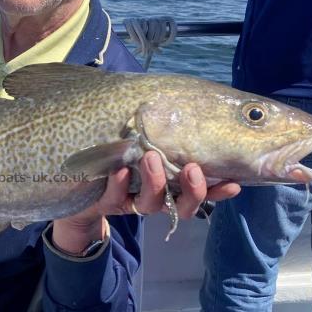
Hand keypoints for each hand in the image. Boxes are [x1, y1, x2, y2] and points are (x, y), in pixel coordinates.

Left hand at [51, 151, 239, 253]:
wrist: (77, 184)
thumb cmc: (121, 156)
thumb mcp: (147, 141)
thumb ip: (169, 133)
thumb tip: (197, 104)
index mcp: (172, 185)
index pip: (203, 193)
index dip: (218, 192)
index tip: (234, 183)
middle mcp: (157, 197)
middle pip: (183, 206)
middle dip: (192, 190)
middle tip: (192, 167)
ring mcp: (132, 200)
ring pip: (152, 203)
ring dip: (156, 181)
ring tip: (151, 158)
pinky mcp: (108, 201)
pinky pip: (116, 197)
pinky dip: (120, 185)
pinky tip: (122, 171)